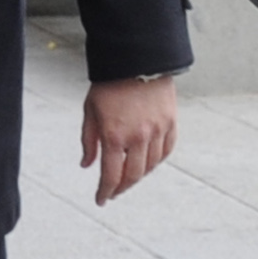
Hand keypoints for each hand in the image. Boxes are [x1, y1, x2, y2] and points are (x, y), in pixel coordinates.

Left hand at [81, 75, 177, 203]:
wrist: (137, 58)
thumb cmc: (109, 83)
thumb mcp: (90, 110)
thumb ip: (89, 140)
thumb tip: (87, 165)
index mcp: (113, 135)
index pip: (110, 175)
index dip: (105, 192)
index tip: (101, 200)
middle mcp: (138, 137)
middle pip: (132, 176)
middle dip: (121, 188)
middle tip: (114, 193)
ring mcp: (157, 130)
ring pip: (150, 166)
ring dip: (139, 176)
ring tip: (128, 177)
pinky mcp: (171, 122)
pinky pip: (166, 151)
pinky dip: (157, 161)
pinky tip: (148, 163)